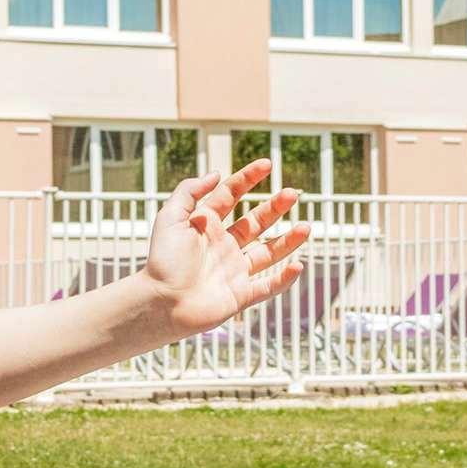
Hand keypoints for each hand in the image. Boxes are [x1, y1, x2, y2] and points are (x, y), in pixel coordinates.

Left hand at [140, 159, 311, 337]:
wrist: (160, 303)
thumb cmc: (162, 261)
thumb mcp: (170, 217)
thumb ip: (189, 192)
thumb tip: (215, 174)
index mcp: (206, 226)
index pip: (231, 195)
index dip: (248, 178)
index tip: (267, 164)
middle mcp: (223, 246)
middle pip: (255, 222)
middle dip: (275, 207)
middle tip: (293, 193)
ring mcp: (233, 270)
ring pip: (268, 253)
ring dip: (288, 240)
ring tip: (306, 227)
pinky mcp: (240, 295)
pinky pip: (268, 286)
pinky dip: (284, 279)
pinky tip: (297, 265)